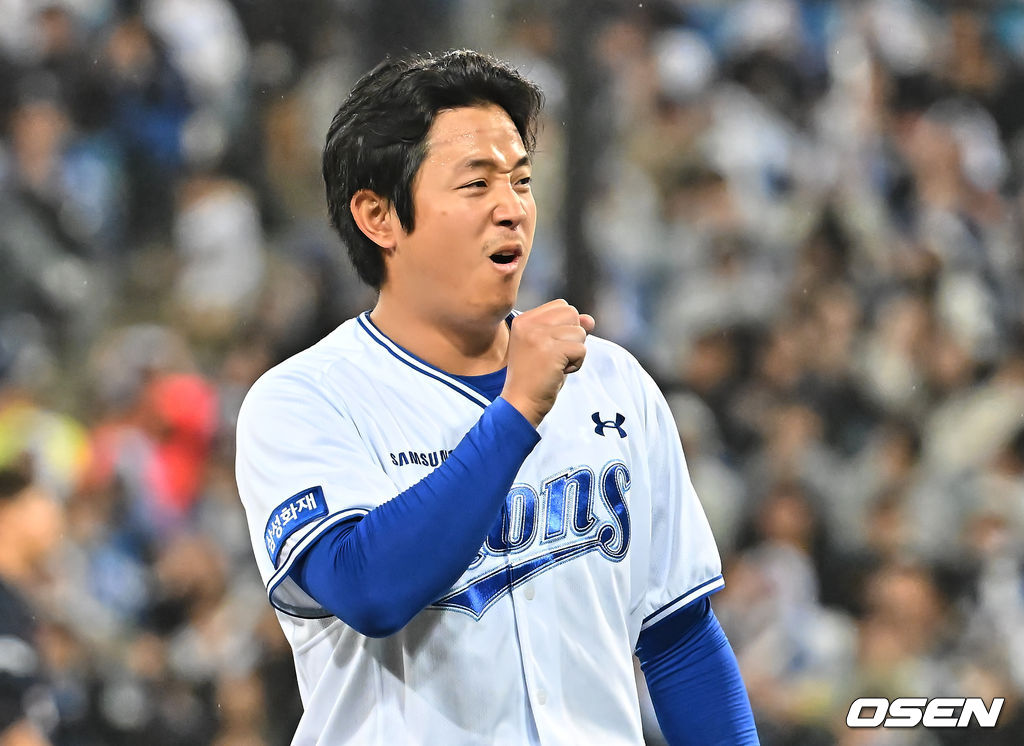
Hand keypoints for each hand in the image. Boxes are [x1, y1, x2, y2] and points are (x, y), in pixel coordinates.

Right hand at [501, 300, 594, 426]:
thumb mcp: (551, 348)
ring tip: (555, 365)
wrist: (521, 403)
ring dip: (574, 352)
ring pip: (580, 332)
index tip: (548, 348)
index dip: (564, 328)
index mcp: (524, 319)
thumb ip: (568, 329)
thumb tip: (590, 320)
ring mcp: (538, 335)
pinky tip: (559, 372)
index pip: (561, 306)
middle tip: (554, 357)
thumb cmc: (536, 377)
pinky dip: (576, 364)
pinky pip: (582, 350)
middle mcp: (529, 323)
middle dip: (572, 337)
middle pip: (572, 313)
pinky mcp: (551, 350)